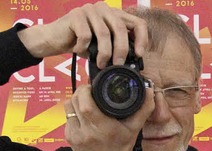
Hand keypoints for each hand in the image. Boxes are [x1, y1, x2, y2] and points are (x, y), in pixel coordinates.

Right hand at [17, 2, 147, 67]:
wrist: (54, 40)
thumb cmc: (81, 44)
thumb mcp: (103, 46)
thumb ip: (117, 48)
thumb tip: (134, 61)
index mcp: (115, 14)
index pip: (138, 23)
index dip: (142, 39)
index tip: (139, 55)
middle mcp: (104, 9)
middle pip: (121, 29)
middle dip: (121, 50)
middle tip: (118, 65)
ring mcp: (90, 9)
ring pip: (104, 33)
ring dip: (104, 53)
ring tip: (101, 64)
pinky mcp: (75, 15)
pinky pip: (85, 35)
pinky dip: (84, 48)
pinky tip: (80, 52)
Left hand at [64, 84, 154, 150]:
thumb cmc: (122, 147)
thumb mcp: (135, 128)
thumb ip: (144, 109)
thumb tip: (149, 91)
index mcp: (102, 127)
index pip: (85, 105)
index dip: (86, 91)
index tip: (93, 87)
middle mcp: (85, 131)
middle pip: (74, 102)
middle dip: (81, 93)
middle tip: (90, 91)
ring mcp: (75, 135)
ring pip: (67, 108)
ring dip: (75, 101)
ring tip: (86, 101)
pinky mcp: (68, 137)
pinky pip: (67, 117)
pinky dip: (74, 112)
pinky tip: (83, 115)